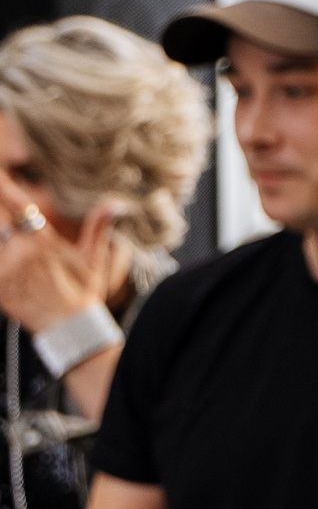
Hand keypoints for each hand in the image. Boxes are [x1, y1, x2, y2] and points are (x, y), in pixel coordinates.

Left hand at [0, 202, 117, 333]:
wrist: (71, 329)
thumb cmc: (83, 293)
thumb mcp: (94, 259)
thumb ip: (97, 227)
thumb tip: (115, 203)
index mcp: (46, 243)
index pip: (20, 206)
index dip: (8, 192)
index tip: (5, 179)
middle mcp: (24, 254)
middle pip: (1, 220)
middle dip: (2, 209)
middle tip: (1, 196)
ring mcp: (7, 271)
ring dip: (0, 230)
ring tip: (4, 227)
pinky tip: (4, 250)